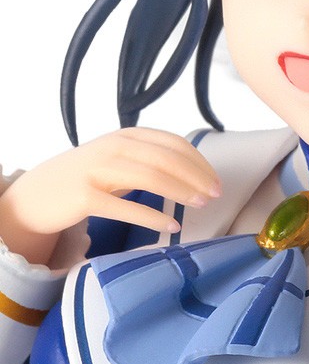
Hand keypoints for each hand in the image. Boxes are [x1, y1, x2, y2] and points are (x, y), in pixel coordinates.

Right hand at [0, 128, 220, 265]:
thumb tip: (193, 172)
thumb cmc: (85, 177)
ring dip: (181, 192)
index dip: (199, 163)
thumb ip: (148, 158)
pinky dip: (153, 217)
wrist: (38, 194)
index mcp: (126, 135)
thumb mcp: (118, 159)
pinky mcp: (85, 196)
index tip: (215, 182)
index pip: (173, 143)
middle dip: (196, 177)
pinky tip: (171, 227)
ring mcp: (98, 170)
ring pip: (151, 177)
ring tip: (200, 206)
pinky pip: (126, 208)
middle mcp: (113, 147)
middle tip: (215, 196)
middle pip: (166, 159)